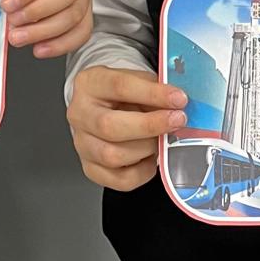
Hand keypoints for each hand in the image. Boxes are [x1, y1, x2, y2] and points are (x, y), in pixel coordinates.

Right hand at [67, 65, 187, 190]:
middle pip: (109, 126)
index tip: (178, 98)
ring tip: (161, 140)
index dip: (152, 94)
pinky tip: (150, 157)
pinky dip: (142, 172)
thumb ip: (154, 89)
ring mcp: (82, 143)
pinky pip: (119, 180)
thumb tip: (179, 103)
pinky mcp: (90, 168)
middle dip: (149, 125)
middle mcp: (80, 114)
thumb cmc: (123, 94)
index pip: (119, 87)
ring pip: (112, 156)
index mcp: (89, 83)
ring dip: (145, 149)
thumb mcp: (136, 80)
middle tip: (177, 121)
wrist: (104, 107)